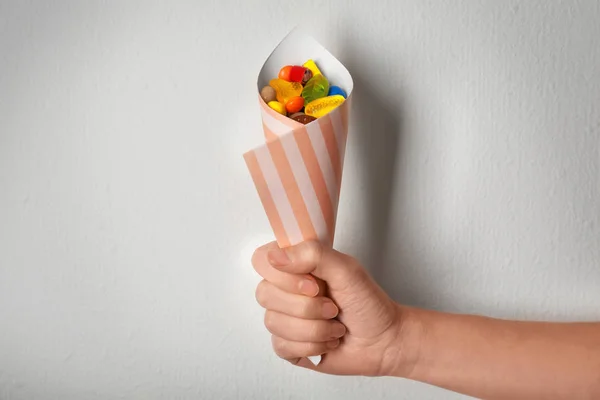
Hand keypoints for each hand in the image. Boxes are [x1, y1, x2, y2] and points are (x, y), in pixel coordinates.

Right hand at [252, 241, 412, 375]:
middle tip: (332, 307)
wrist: (383, 341)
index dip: (284, 276)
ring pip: (274, 322)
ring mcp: (284, 318)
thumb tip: (275, 257)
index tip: (314, 285)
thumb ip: (312, 254)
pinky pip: (281, 345)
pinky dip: (311, 346)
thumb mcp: (346, 269)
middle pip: (264, 294)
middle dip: (306, 307)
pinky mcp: (287, 345)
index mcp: (296, 265)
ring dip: (314, 328)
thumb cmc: (368, 303)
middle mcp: (286, 290)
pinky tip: (327, 341)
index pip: (263, 260)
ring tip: (335, 326)